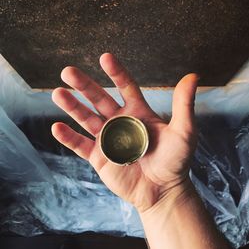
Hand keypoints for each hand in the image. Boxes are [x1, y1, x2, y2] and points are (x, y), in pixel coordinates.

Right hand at [51, 53, 198, 212]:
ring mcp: (107, 139)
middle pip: (99, 99)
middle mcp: (119, 122)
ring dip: (72, 107)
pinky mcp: (99, 157)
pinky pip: (81, 145)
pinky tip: (57, 127)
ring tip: (57, 94)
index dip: (116, 73)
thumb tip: (192, 76)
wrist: (163, 190)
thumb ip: (183, 105)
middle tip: (68, 72)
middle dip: (84, 85)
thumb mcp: (184, 132)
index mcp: (137, 112)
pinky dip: (68, 137)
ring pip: (86, 119)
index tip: (105, 57)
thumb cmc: (175, 161)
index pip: (125, 87)